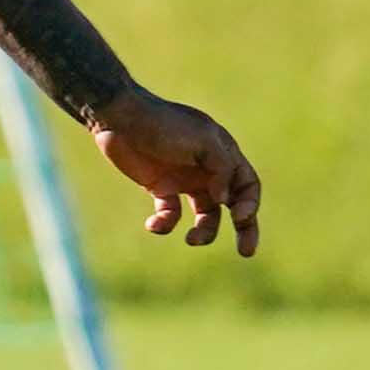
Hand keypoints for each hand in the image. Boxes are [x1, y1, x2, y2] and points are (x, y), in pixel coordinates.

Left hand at [92, 87, 261, 255]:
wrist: (121, 118)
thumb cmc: (165, 124)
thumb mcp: (202, 139)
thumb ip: (222, 168)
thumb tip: (225, 200)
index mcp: (223, 153)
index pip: (247, 183)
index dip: (249, 203)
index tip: (237, 216)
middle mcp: (207, 169)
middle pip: (233, 203)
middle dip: (243, 228)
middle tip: (246, 251)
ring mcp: (184, 179)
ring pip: (205, 215)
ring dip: (203, 232)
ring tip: (191, 240)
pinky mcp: (161, 187)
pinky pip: (171, 215)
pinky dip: (165, 224)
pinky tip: (154, 224)